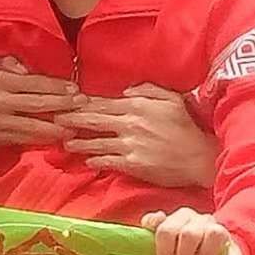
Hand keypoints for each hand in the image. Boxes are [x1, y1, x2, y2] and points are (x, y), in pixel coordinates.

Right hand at [0, 57, 81, 150]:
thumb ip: (12, 64)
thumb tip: (31, 70)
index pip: (34, 82)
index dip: (57, 86)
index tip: (76, 89)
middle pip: (37, 103)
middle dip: (63, 105)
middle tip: (83, 106)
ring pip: (33, 124)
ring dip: (56, 126)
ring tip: (75, 126)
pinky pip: (23, 138)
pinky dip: (42, 138)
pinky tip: (56, 138)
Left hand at [54, 83, 217, 186]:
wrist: (200, 156)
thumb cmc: (186, 125)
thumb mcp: (170, 98)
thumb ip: (146, 89)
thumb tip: (124, 91)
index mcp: (136, 105)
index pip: (102, 102)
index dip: (82, 103)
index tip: (67, 102)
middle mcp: (129, 123)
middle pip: (93, 119)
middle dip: (71, 119)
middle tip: (54, 118)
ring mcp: (130, 145)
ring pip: (96, 142)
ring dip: (78, 142)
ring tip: (63, 142)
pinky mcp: (133, 164)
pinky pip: (108, 161)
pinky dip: (95, 160)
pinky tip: (86, 160)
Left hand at [141, 208, 241, 254]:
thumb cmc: (184, 247)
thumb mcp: (169, 238)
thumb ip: (155, 228)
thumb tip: (148, 223)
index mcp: (183, 216)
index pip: (168, 228)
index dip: (164, 252)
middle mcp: (202, 220)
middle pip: (190, 233)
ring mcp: (221, 234)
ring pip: (214, 236)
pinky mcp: (235, 253)